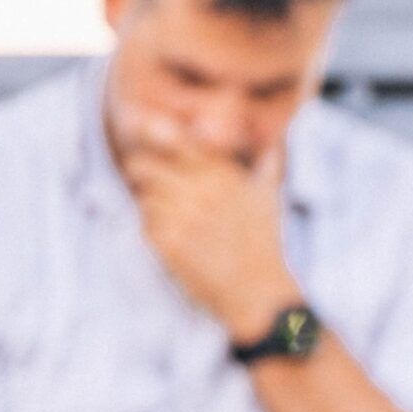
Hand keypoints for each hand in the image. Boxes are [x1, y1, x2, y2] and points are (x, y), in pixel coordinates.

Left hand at [116, 113, 298, 341]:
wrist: (257, 291)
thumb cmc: (266, 244)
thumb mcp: (269, 200)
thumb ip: (267, 167)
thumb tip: (274, 146)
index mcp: (224, 175)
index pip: (179, 141)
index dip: (154, 129)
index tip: (138, 120)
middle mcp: (201, 191)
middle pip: (145, 166)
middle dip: (141, 171)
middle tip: (144, 177)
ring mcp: (183, 217)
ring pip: (145, 197)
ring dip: (153, 206)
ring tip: (174, 218)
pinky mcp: (169, 243)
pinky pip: (145, 224)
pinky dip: (154, 230)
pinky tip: (175, 240)